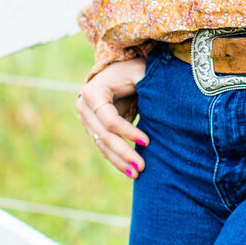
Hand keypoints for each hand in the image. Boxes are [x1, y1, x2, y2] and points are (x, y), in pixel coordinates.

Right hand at [77, 56, 148, 179]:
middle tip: (142, 166)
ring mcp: (85, 119)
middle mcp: (84, 107)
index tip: (148, 141)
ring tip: (137, 174)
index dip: (128, 132)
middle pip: (103, 136)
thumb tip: (161, 97)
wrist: (116, 71)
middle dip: (124, 152)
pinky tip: (129, 170)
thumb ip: (146, 81)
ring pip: (101, 145)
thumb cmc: (131, 70)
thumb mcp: (139, 71)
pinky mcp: (91, 128)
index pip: (110, 119)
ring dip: (119, 161)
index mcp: (93, 92)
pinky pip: (102, 147)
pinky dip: (115, 159)